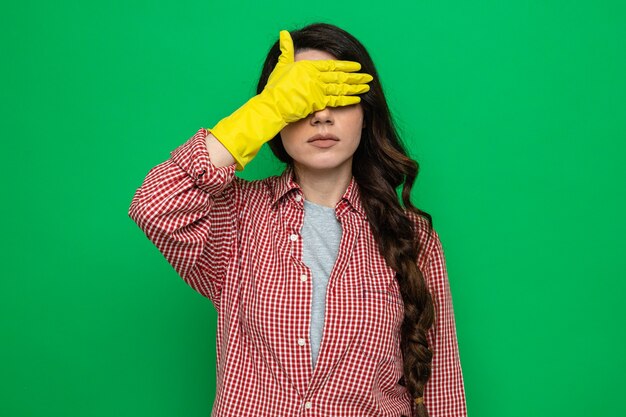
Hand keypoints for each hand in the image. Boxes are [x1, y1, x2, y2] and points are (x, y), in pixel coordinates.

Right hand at [209, 30, 372, 170]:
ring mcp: (317, 89)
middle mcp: (315, 77)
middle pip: (340, 76)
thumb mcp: (281, 65)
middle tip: (368, 77)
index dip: (346, 66)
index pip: (332, 65)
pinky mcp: (317, 102)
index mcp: (308, 67)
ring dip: (355, 88)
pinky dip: (348, 99)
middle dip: (356, 77)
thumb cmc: (275, 88)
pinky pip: (336, 100)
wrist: (272, 105)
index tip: (357, 66)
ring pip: (341, 88)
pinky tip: (357, 98)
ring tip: (367, 87)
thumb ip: (286, 50)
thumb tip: (284, 34)